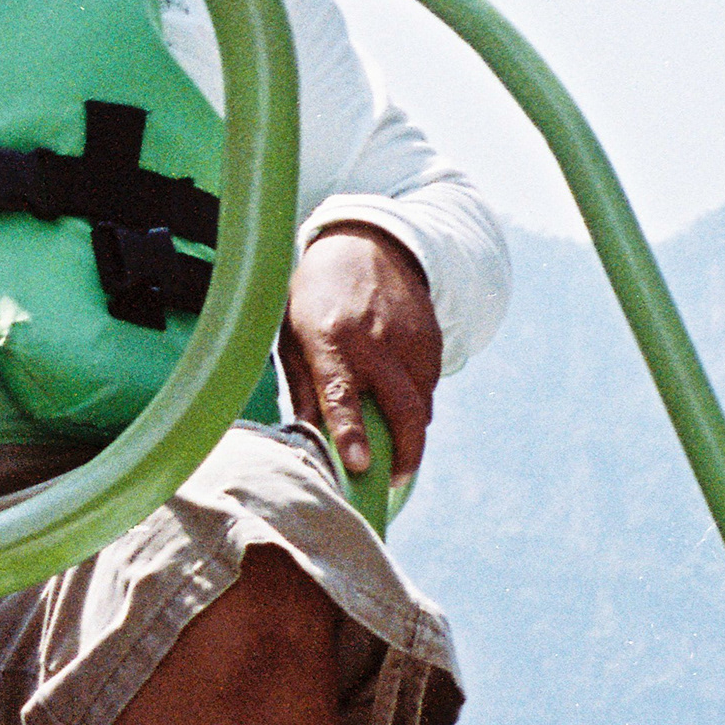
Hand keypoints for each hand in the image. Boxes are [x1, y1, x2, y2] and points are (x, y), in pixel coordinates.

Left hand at [280, 221, 439, 481]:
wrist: (365, 246)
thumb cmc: (315, 297)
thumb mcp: (292, 336)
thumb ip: (304, 388)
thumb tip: (310, 437)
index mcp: (330, 340)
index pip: (342, 396)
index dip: (351, 434)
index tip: (361, 467)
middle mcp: (374, 342)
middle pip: (403, 411)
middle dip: (404, 454)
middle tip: (394, 478)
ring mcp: (409, 341)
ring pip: (422, 405)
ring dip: (411, 432)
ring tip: (392, 441)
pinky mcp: (432, 340)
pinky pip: (429, 387)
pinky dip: (417, 403)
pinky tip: (398, 398)